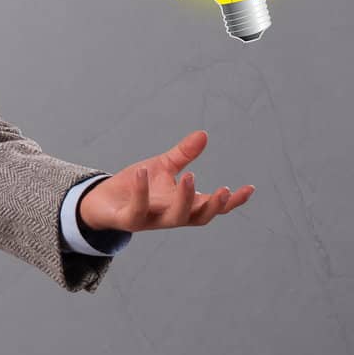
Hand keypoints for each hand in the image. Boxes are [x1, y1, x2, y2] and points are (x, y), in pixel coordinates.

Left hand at [77, 130, 252, 233]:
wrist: (103, 199)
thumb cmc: (138, 185)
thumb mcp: (163, 167)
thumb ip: (183, 155)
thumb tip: (204, 134)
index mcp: (183, 204)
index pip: (213, 206)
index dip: (232, 201)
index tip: (250, 188)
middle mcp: (171, 215)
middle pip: (199, 218)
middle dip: (213, 206)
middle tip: (224, 189)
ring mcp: (151, 220)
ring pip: (174, 218)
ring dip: (184, 199)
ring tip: (190, 176)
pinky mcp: (129, 219)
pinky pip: (138, 210)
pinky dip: (141, 192)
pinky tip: (142, 172)